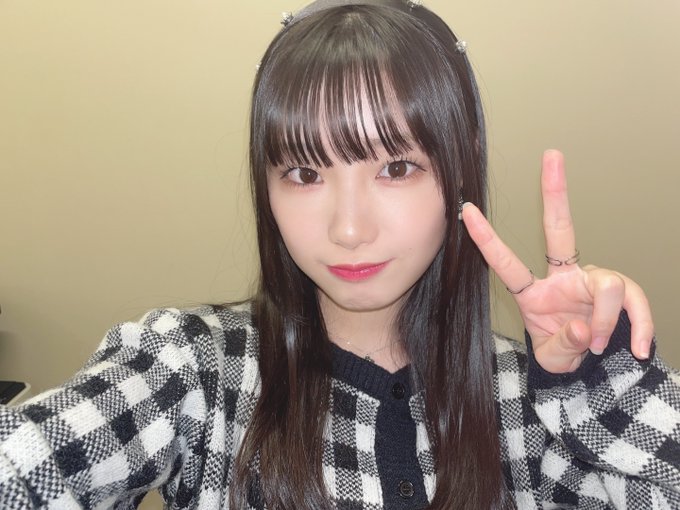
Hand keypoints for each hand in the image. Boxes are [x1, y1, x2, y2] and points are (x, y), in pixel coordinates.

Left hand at [461, 150, 653, 373]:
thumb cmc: (564, 354)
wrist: (595, 369)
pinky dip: (641, 328)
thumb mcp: (554, 359)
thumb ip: (564, 346)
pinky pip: (636, 304)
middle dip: (555, 192)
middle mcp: (563, 278)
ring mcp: (593, 281)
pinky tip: (641, 349)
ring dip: (609, 320)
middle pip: (560, 230)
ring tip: (601, 346)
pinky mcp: (623, 293)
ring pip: (609, 284)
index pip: (508, 264)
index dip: (487, 240)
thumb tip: (585, 327)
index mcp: (535, 294)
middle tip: (551, 155)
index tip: (466, 211)